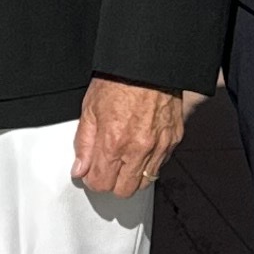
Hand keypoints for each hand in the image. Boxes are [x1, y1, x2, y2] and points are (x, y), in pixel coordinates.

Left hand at [73, 78, 192, 198]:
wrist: (148, 63)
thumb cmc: (119, 80)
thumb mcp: (90, 109)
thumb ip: (83, 143)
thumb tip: (80, 169)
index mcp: (114, 142)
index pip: (101, 184)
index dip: (92, 180)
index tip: (91, 172)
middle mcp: (138, 149)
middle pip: (124, 190)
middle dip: (112, 182)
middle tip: (106, 167)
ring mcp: (159, 146)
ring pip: (144, 182)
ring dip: (131, 176)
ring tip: (124, 158)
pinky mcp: (173, 140)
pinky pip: (160, 165)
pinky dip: (149, 163)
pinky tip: (140, 148)